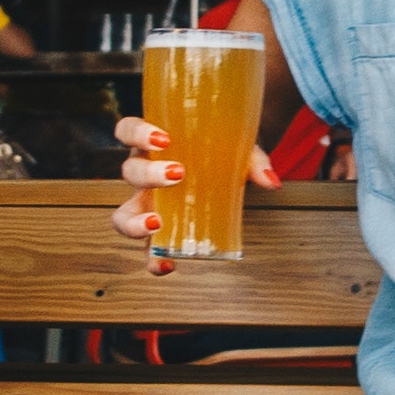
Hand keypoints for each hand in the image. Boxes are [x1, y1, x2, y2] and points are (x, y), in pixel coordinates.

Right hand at [107, 114, 282, 259]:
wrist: (228, 167)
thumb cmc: (222, 152)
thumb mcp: (238, 147)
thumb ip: (253, 161)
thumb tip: (271, 181)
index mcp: (154, 144)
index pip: (128, 130)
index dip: (136, 133)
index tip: (163, 139)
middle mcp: (144, 173)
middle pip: (129, 171)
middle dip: (148, 175)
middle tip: (177, 175)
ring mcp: (147, 204)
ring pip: (123, 214)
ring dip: (134, 222)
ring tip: (157, 225)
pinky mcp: (158, 230)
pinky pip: (146, 248)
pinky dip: (153, 260)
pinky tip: (168, 265)